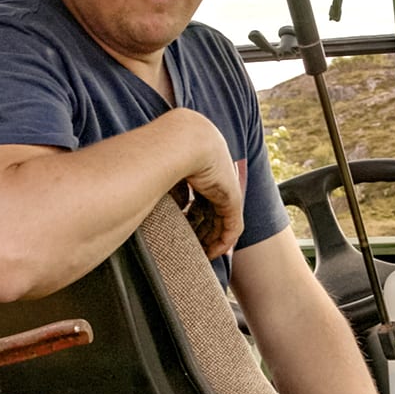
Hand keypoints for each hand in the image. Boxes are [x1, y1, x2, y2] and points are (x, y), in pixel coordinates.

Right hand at [171, 110, 243, 257]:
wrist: (182, 139)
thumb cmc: (161, 149)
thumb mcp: (161, 170)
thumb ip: (166, 188)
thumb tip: (163, 205)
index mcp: (200, 163)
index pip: (199, 195)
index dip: (191, 215)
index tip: (181, 230)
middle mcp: (216, 174)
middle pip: (211, 209)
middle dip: (202, 230)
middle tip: (191, 247)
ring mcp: (226, 185)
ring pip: (222, 219)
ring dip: (211, 239)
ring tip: (199, 254)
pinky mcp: (233, 197)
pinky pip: (232, 226)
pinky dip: (223, 241)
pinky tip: (211, 253)